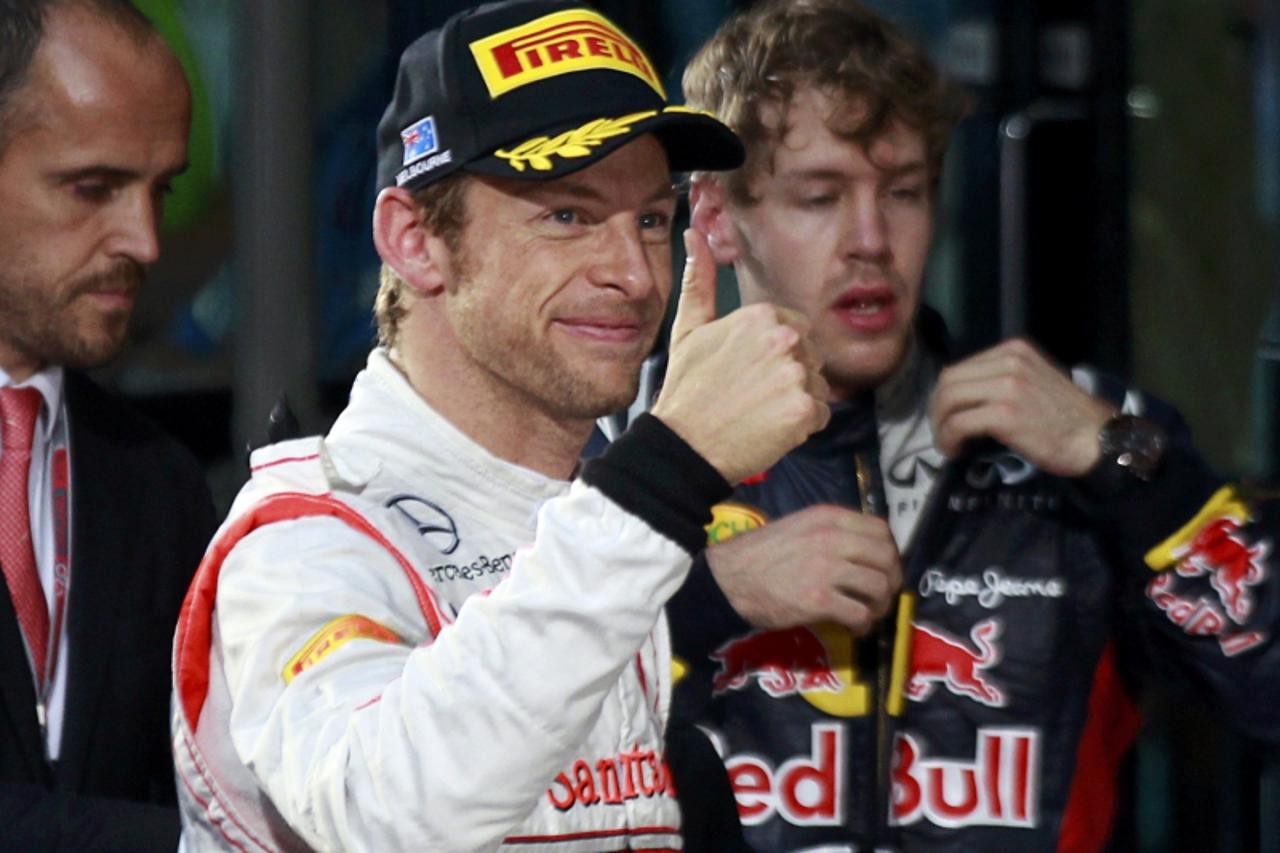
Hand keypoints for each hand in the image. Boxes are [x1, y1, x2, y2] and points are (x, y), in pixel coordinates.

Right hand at [651, 229, 829, 483]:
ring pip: (817, 386)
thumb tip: (694, 235)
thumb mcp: (688, 328)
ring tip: (758, 411)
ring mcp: (797, 375)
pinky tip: (769, 428)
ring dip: (795, 401)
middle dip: (788, 376)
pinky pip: (820, 416)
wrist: (684, 445)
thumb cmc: (687, 389)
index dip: (774, 354)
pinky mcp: (805, 411)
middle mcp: (784, 340)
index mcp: (761, 315)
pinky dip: (801, 427)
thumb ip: (698, 280)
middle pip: (809, 357)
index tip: (747, 372)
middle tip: (751, 394)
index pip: (795, 330)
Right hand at [707, 504, 901, 634]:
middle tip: (882, 595)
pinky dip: (864, 624)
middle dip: (891, 580)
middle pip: (886, 558)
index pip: (881, 529)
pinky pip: (860, 613)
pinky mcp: (820, 600)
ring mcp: (827, 569)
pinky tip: (856, 627)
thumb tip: (861, 550)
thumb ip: (830, 532)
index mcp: (828, 517)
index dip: (890, 551)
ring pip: (879, 586)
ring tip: (869, 613)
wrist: (728, 579)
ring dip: (880, 605)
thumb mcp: (798, 527)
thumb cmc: (759, 554)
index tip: (884, 567)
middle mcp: (833, 538)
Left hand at [928, 338, 1114, 476]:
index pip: (959, 368)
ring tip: (947, 444)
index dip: (943, 396)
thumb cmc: (1064, 416)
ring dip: (939, 426)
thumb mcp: (1032, 380)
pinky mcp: (1005, 413)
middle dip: (936, 410)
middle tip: (941, 433)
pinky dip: (948, 438)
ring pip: (949, 399)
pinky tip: (955, 450)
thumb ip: (1000, 379)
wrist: (1094, 438)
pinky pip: (959, 423)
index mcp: (1013, 351)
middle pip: (948, 381)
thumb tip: (963, 395)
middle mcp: (1008, 362)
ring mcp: (1007, 386)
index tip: (945, 417)